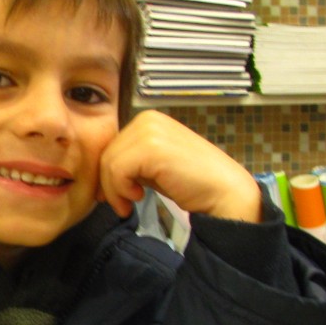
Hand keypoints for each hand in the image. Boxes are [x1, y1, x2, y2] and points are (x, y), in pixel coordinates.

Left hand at [97, 110, 262, 222]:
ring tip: (131, 204)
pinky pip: (117, 170)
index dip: (108, 174)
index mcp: (148, 120)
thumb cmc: (190, 183)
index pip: (111, 146)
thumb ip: (131, 162)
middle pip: (106, 153)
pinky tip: (139, 197)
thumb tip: (101, 172)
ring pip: (109, 163)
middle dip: (109, 184)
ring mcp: (150, 131)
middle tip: (122, 205)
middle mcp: (147, 119)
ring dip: (114, 191)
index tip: (118, 196)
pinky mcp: (151, 148)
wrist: (224, 192)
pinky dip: (121, 190)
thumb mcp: (153, 166)